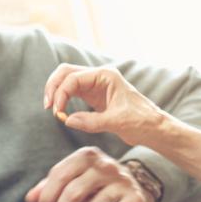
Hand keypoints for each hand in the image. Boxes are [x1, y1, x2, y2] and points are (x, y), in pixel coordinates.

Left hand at [25, 147, 155, 201]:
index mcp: (87, 155)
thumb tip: (30, 199)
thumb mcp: (74, 179)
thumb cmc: (96, 186)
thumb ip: (50, 188)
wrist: (133, 189)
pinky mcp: (135, 197)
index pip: (59, 174)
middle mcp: (106, 164)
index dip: (47, 195)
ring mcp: (122, 180)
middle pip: (73, 190)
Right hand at [43, 64, 165, 145]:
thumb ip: (91, 121)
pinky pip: (72, 93)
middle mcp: (99, 77)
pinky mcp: (93, 96)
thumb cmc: (141, 121)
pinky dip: (63, 100)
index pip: (74, 78)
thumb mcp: (117, 122)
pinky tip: (61, 112)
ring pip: (67, 81)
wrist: (153, 128)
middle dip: (54, 87)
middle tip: (48, 107)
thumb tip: (67, 120)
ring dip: (56, 92)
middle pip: (66, 73)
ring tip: (52, 110)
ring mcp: (95, 86)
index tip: (57, 112)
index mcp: (106, 75)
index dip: (61, 93)